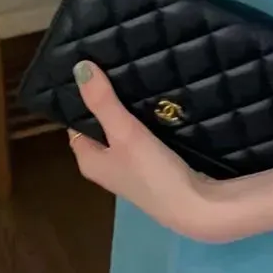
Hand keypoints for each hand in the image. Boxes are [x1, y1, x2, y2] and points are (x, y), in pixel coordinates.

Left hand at [69, 61, 215, 240]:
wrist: (195, 207)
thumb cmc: (152, 173)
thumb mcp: (125, 133)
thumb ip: (103, 102)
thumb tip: (79, 67)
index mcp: (90, 161)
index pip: (77, 123)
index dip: (83, 99)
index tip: (94, 68)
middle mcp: (107, 166)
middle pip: (102, 127)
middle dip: (110, 101)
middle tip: (119, 66)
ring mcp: (132, 169)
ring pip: (125, 132)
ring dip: (131, 111)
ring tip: (139, 77)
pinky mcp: (155, 169)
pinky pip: (145, 138)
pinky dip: (149, 123)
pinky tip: (160, 105)